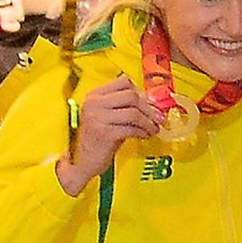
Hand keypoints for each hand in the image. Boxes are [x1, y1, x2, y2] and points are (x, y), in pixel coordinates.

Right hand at [61, 74, 160, 194]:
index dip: (141, 92)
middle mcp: (94, 103)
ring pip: (134, 112)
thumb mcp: (109, 116)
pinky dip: (142, 132)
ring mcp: (97, 117)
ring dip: (148, 122)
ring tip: (153, 129)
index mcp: (95, 95)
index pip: (123, 82)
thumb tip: (152, 102)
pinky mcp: (104, 133)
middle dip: (149, 108)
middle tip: (158, 118)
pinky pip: (131, 128)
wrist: (83, 160)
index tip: (150, 102)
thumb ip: (126, 106)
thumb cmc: (99, 139)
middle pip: (131, 95)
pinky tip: (144, 135)